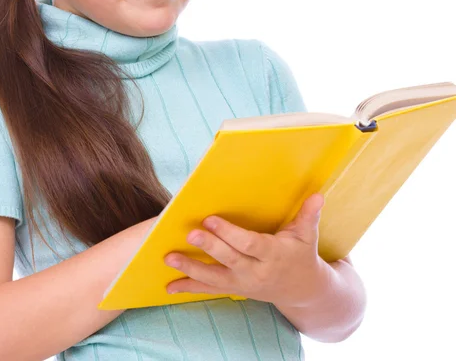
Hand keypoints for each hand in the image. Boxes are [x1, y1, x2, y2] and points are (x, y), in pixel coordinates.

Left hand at [164, 193, 334, 308]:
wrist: (304, 291)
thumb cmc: (302, 255)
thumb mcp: (307, 236)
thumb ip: (308, 215)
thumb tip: (317, 195)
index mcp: (273, 255)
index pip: (249, 244)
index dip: (229, 233)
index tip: (210, 220)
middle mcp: (257, 272)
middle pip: (230, 259)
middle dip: (209, 247)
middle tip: (189, 234)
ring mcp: (244, 284)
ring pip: (214, 278)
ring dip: (190, 268)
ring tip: (169, 257)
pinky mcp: (234, 290)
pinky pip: (209, 290)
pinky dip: (189, 287)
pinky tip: (169, 285)